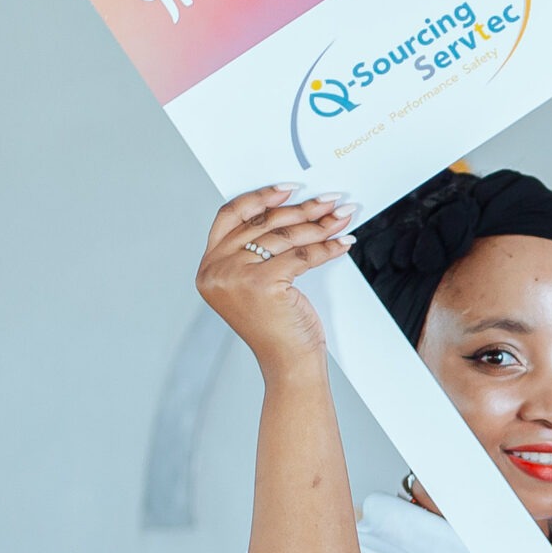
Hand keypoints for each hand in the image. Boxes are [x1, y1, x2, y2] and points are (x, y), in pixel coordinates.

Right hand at [197, 185, 354, 372]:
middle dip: (302, 208)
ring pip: (285, 236)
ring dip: (320, 224)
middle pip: (262, 222)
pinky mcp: (262, 283)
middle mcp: (216, 270)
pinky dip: (328, 247)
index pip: (230, 216)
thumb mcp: (254, 283)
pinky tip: (342, 242)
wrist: (288, 363)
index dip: (259, 197)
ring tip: (342, 216)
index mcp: (209, 267)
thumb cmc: (277, 325)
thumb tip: (292, 210)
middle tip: (330, 200)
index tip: (288, 189)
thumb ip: (255, 251)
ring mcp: (235, 276)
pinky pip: (302, 255)